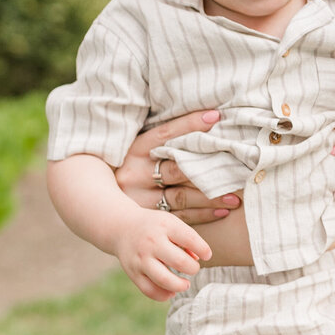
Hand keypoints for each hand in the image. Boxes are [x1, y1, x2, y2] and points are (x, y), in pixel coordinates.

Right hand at [114, 109, 241, 225]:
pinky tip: (222, 210)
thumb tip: (205, 119)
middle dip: (208, 165)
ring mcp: (140, 199)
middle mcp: (135, 174)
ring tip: (235, 194)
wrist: (97, 203)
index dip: (190, 124)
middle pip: (177, 168)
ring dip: (210, 195)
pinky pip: (179, 216)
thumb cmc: (127, 168)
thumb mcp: (136, 150)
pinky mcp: (148, 218)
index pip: (166, 134)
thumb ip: (164, 140)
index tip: (217, 116)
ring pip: (181, 196)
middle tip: (236, 163)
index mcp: (134, 151)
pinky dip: (202, 213)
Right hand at [115, 207, 210, 301]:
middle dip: (193, 269)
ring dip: (180, 286)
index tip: (206, 255)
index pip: (190, 239)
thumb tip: (198, 259)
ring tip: (185, 284)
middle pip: (179, 261)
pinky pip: (150, 290)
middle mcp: (151, 242)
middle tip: (193, 268)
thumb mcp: (171, 223)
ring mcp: (141, 259)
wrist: (121, 227)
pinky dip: (164, 295)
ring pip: (164, 280)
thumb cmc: (154, 227)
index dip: (203, 250)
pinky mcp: (133, 273)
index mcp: (164, 226)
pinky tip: (171, 291)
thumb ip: (187, 239)